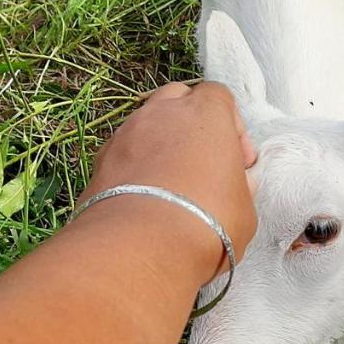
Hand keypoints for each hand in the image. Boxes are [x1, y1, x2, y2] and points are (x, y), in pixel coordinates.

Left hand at [84, 82, 257, 256]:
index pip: (219, 96)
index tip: (238, 161)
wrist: (140, 247)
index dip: (232, 127)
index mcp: (205, 113)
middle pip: (178, 101)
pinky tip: (147, 201)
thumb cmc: (206, 223)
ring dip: (161, 147)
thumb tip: (236, 180)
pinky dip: (136, 168)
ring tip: (172, 188)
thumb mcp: (244, 208)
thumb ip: (241, 184)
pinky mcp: (99, 161)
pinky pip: (124, 153)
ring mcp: (125, 134)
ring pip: (147, 126)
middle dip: (192, 127)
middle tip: (204, 166)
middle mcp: (161, 113)